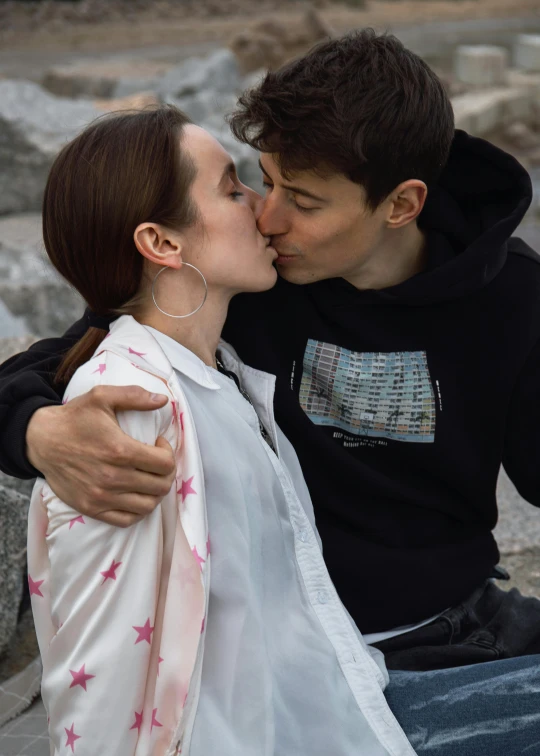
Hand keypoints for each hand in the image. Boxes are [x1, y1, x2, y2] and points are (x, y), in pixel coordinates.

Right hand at [26, 386, 175, 526]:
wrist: (41, 440)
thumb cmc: (74, 418)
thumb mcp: (102, 396)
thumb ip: (134, 395)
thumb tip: (163, 399)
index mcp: (120, 450)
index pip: (165, 464)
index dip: (168, 452)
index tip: (158, 444)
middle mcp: (113, 477)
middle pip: (161, 486)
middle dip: (166, 472)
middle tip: (158, 461)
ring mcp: (102, 497)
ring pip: (148, 505)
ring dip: (155, 492)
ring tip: (149, 477)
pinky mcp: (91, 508)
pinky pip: (127, 520)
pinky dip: (138, 510)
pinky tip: (136, 494)